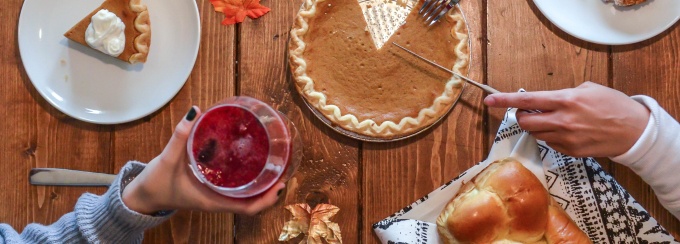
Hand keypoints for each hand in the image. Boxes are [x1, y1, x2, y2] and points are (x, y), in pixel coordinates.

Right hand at [122, 106, 285, 214]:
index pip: (248, 208)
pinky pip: (235, 186)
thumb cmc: (156, 183)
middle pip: (253, 201)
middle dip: (271, 188)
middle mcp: (218, 200)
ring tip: (274, 162)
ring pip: (246, 194)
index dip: (267, 199)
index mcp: (213, 201)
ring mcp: (216, 195)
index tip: (280, 184)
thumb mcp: (167, 159)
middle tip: (284, 167)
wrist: (142, 196)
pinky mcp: (212, 188)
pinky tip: (250, 160)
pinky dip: (246, 177)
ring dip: (261, 182)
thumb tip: (194, 111)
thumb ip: (180, 136)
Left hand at [484, 82, 649, 157]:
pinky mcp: (570, 151)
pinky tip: (566, 131)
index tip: (489, 100)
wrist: (634, 131)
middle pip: (525, 122)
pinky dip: (551, 136)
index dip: (505, 100)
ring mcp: (565, 138)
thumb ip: (563, 94)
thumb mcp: (588, 89)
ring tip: (554, 120)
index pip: (527, 101)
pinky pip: (549, 143)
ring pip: (536, 134)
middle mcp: (562, 120)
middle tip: (529, 112)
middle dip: (522, 117)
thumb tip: (546, 101)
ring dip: (537, 127)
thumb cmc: (613, 105)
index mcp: (565, 100)